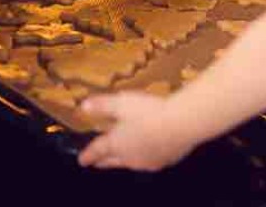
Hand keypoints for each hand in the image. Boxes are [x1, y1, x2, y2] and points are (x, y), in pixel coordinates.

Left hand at [78, 91, 197, 171]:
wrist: (183, 123)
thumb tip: (84, 106)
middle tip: (98, 161)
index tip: (82, 159)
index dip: (88, 154)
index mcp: (116, 144)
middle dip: (103, 161)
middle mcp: (130, 157)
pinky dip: (146, 155)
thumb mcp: (122, 103)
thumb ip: (102, 105)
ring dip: (125, 159)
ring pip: (131, 163)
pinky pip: (151, 160)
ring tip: (124, 154)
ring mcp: (149, 161)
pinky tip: (152, 147)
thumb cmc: (150, 112)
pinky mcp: (166, 160)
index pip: (97, 151)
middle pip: (112, 161)